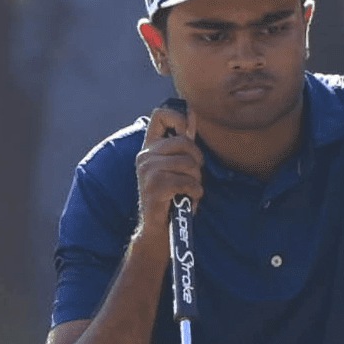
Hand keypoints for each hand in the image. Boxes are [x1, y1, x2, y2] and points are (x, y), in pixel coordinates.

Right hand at [134, 104, 202, 234]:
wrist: (159, 230)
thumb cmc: (173, 197)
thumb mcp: (177, 167)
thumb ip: (183, 143)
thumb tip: (192, 113)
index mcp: (150, 147)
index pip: (161, 115)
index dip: (180, 119)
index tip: (189, 136)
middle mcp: (145, 155)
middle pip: (184, 142)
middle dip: (197, 161)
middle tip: (193, 177)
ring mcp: (148, 170)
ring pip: (188, 163)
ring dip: (196, 180)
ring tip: (188, 191)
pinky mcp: (154, 186)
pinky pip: (187, 182)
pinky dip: (195, 193)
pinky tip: (188, 200)